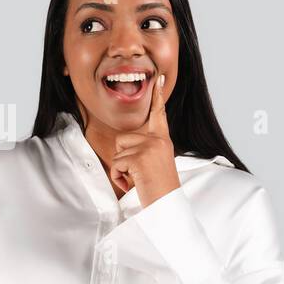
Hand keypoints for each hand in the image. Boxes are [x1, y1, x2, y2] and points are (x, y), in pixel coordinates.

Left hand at [109, 74, 179, 206]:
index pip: (158, 114)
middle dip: (123, 159)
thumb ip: (145, 148)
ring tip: (139, 179)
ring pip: (117, 152)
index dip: (157, 96)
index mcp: (163, 140)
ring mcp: (150, 147)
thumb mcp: (156, 163)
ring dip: (122, 170)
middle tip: (140, 175)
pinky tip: (135, 184)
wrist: (167, 206)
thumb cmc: (160, 189)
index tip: (158, 78)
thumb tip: (125, 143)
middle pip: (122, 139)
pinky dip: (120, 178)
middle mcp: (158, 140)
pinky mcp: (140, 157)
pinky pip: (116, 165)